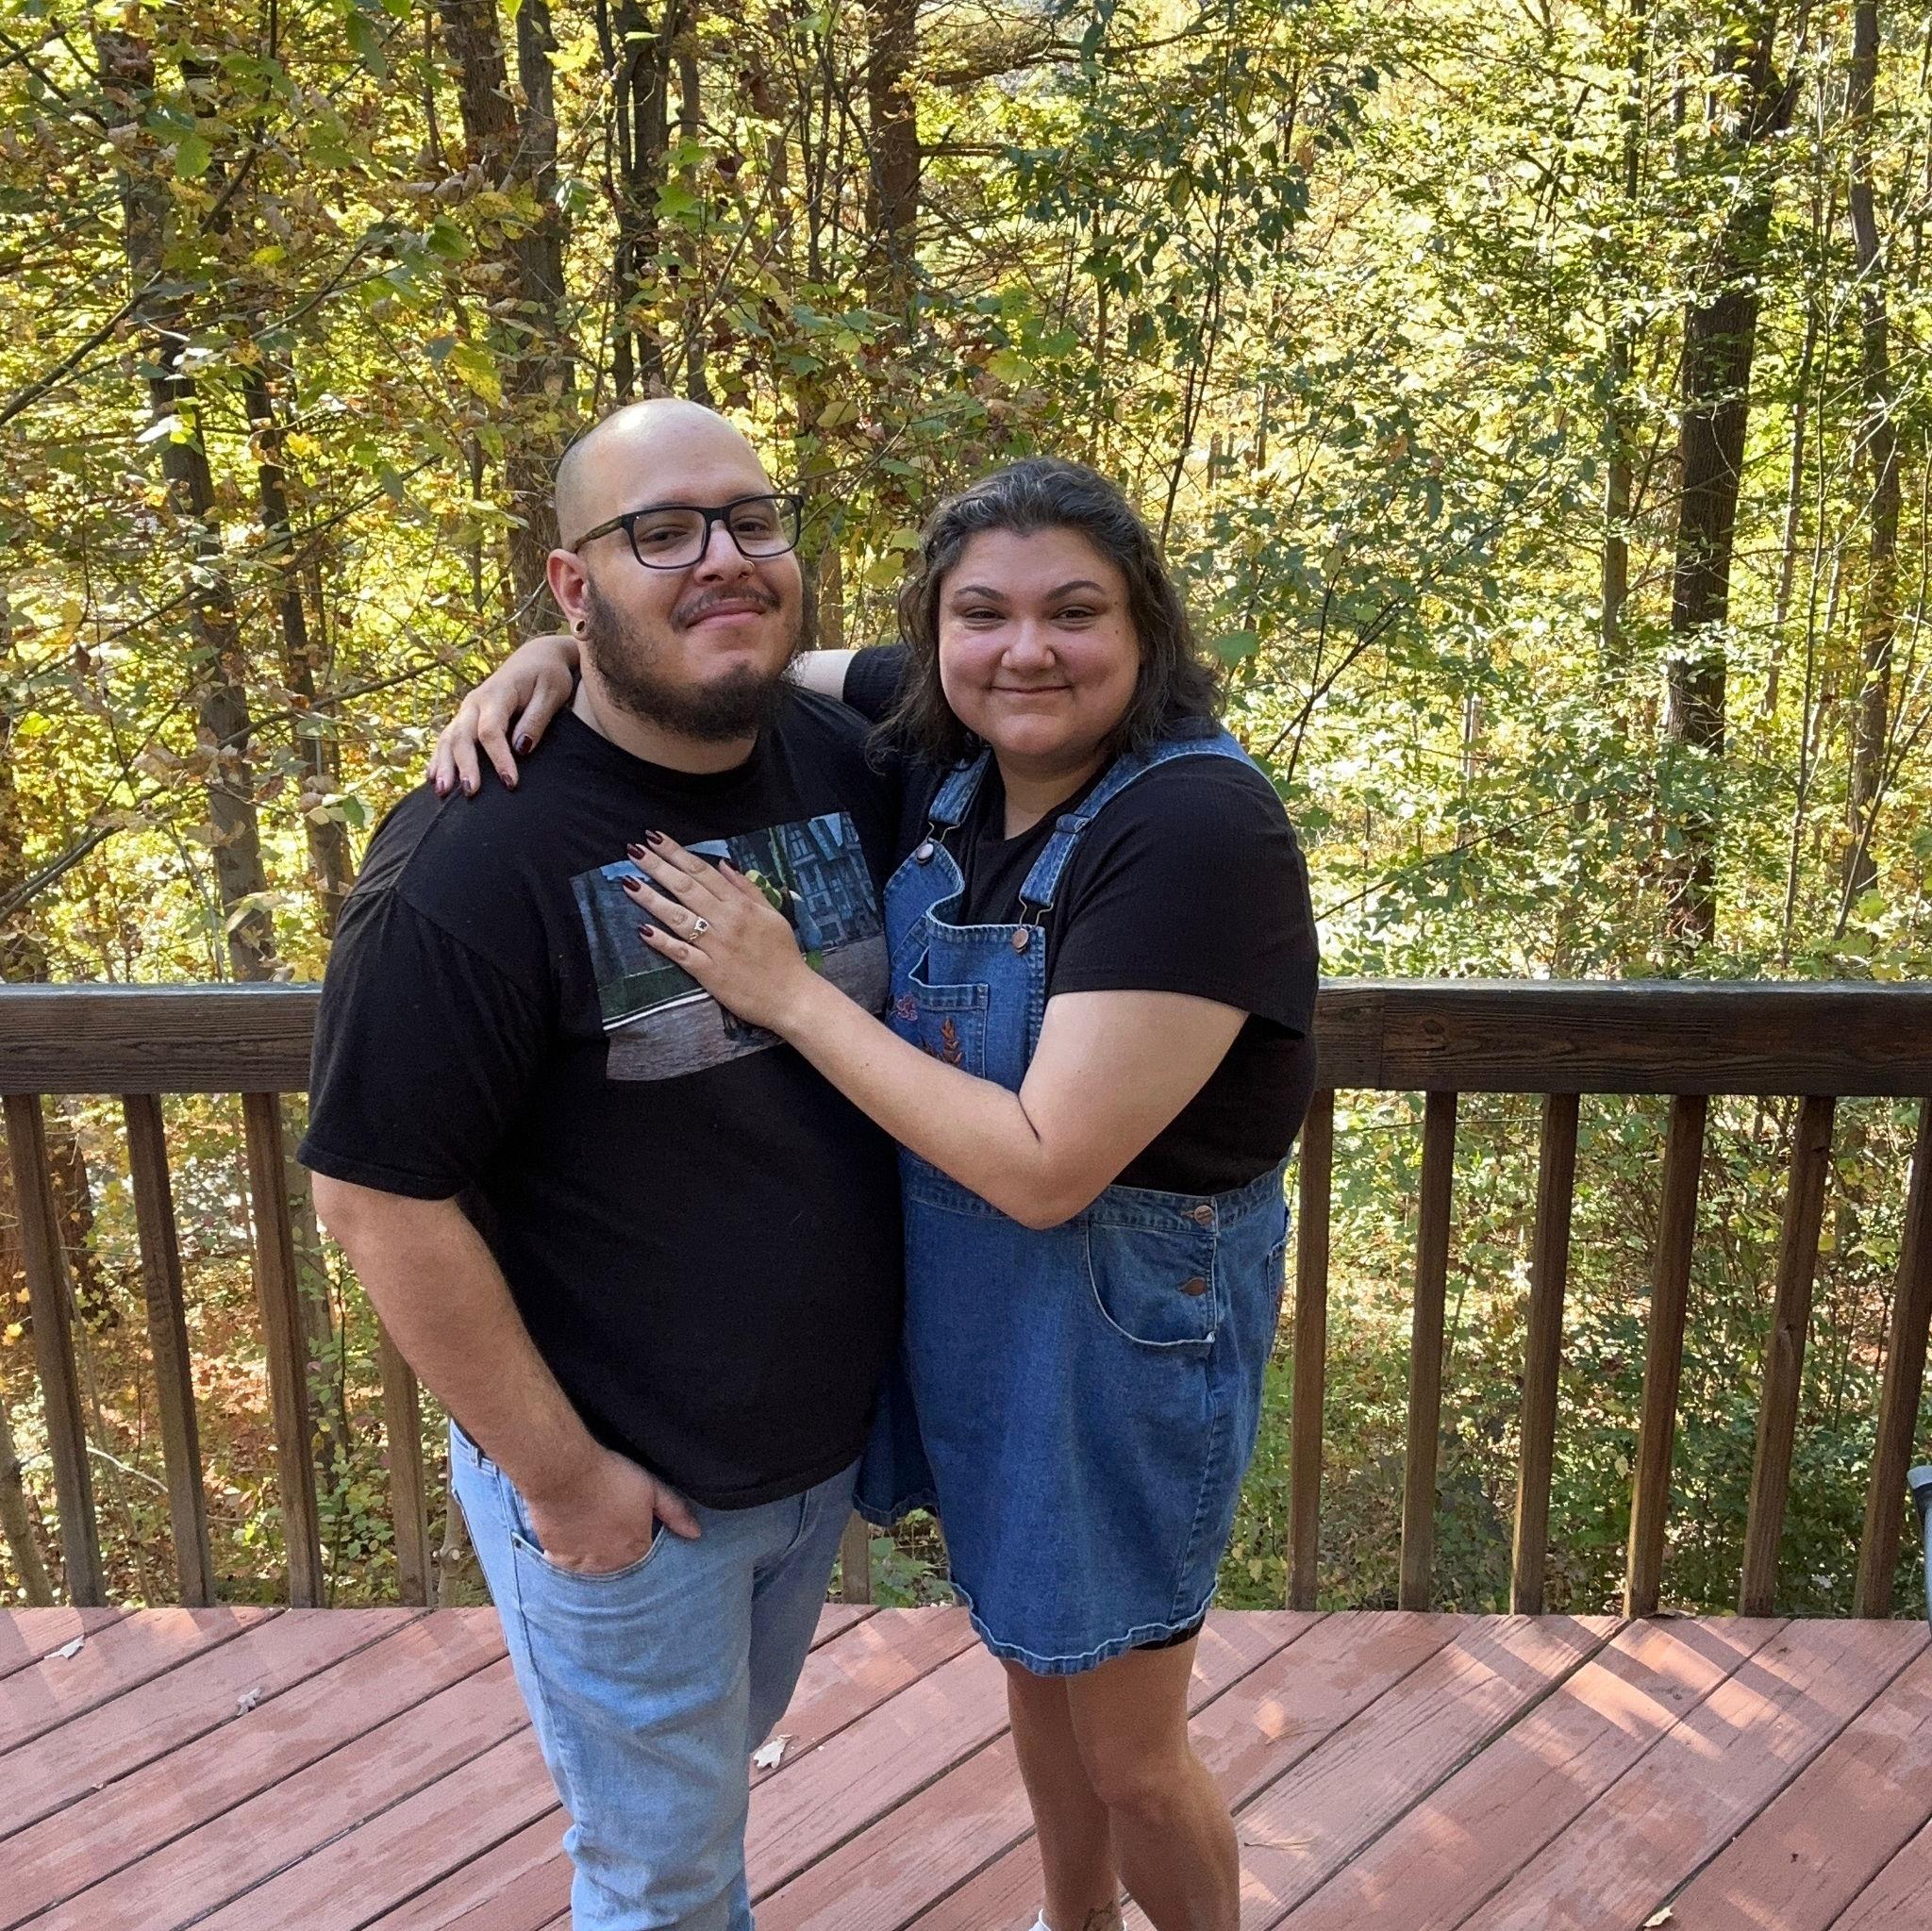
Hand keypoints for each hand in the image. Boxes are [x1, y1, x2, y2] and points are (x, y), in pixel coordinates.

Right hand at [430, 632, 580, 797]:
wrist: (536, 657)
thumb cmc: (548, 676)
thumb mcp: (552, 693)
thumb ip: (536, 719)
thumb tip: (522, 748)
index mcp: (498, 694)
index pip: (491, 730)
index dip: (499, 758)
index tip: (511, 783)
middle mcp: (475, 702)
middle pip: (463, 736)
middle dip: (464, 766)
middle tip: (471, 793)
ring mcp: (467, 710)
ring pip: (448, 739)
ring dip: (444, 766)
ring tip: (442, 792)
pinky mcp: (466, 718)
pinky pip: (447, 739)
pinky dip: (439, 759)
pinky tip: (433, 780)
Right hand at [520, 1441, 700, 1574]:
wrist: (565, 1473)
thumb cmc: (610, 1477)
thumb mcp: (651, 1488)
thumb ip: (675, 1512)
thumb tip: (695, 1533)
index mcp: (636, 1551)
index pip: (645, 1556)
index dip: (640, 1539)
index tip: (632, 1523)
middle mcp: (610, 1566)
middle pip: (619, 1565)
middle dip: (618, 1551)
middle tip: (610, 1523)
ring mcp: (583, 1565)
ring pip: (594, 1568)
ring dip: (596, 1555)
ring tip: (592, 1529)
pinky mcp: (557, 1558)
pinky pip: (567, 1566)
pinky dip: (570, 1557)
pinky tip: (572, 1536)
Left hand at [623, 831, 819, 1032]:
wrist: (791, 996)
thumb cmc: (783, 955)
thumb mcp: (773, 914)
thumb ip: (748, 888)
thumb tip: (725, 863)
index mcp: (741, 905)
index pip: (702, 871)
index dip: (677, 853)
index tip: (655, 838)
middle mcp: (725, 921)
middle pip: (685, 887)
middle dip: (657, 867)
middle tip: (633, 850)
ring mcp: (715, 946)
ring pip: (678, 916)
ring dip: (652, 898)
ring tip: (628, 882)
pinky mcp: (708, 972)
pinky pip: (680, 953)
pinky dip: (662, 941)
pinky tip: (642, 930)